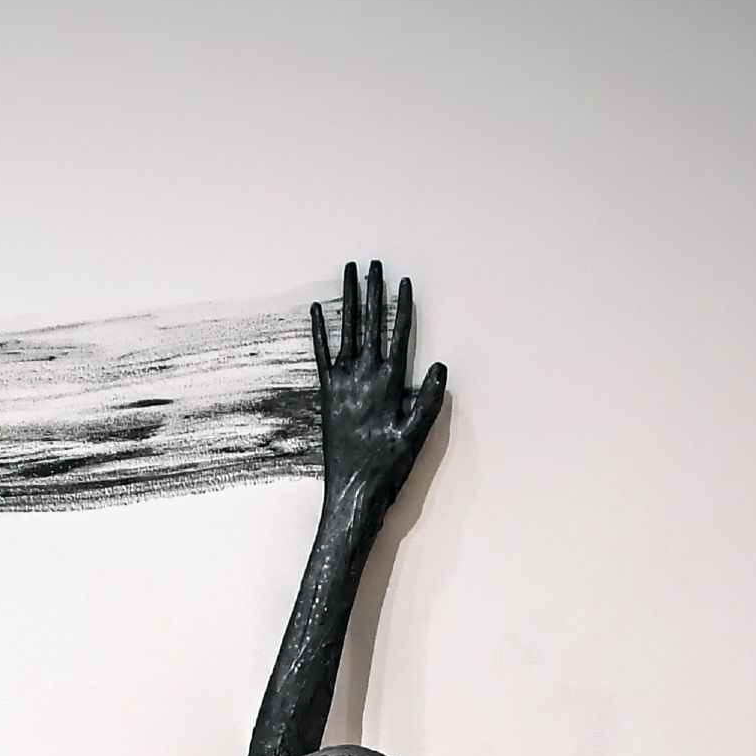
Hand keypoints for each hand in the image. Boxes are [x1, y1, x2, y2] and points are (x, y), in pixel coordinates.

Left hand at [313, 260, 446, 512]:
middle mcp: (364, 375)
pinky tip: (316, 310)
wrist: (353, 492)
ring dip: (347, 299)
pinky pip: (320, 355)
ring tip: (349, 272)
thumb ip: (428, 398)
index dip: (402, 306)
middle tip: (374, 263)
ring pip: (346, 330)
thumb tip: (439, 367)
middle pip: (370, 323)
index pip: (398, 334)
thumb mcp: (417, 434)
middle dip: (373, 291)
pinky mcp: (326, 394)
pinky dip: (319, 332)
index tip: (404, 281)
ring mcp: (342, 382)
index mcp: (389, 382)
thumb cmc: (388, 466)